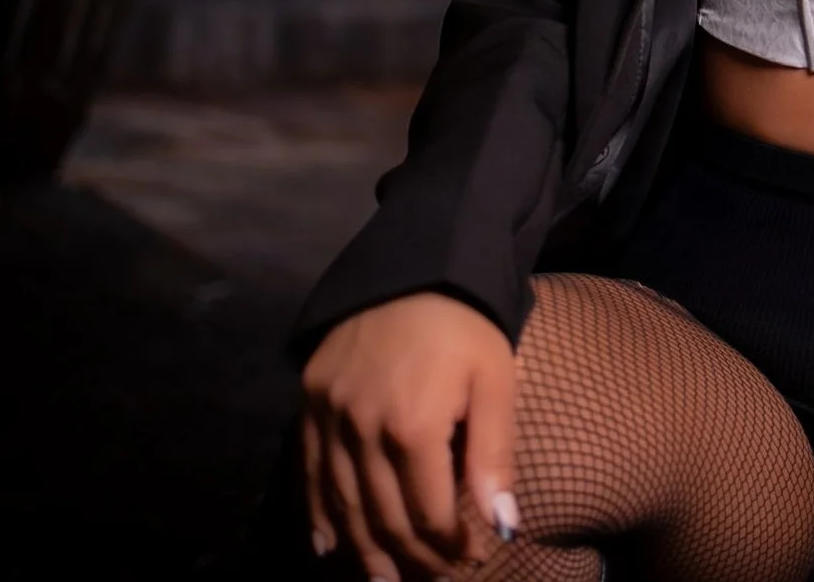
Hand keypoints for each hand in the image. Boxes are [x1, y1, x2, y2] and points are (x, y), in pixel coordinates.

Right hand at [301, 292, 518, 579]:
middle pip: (384, 518)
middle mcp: (363, 429)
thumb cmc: (466, 324)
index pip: (429, 514)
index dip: (450, 548)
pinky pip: (309, 473)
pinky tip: (329, 547)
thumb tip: (504, 528)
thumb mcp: (496, 380)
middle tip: (433, 580)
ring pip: (343, 505)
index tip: (472, 562)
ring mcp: (329, 416)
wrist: (416, 264)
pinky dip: (319, 515)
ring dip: (365, 552)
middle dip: (412, 559)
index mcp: (413, 426)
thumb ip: (494, 456)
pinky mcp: (309, 401)